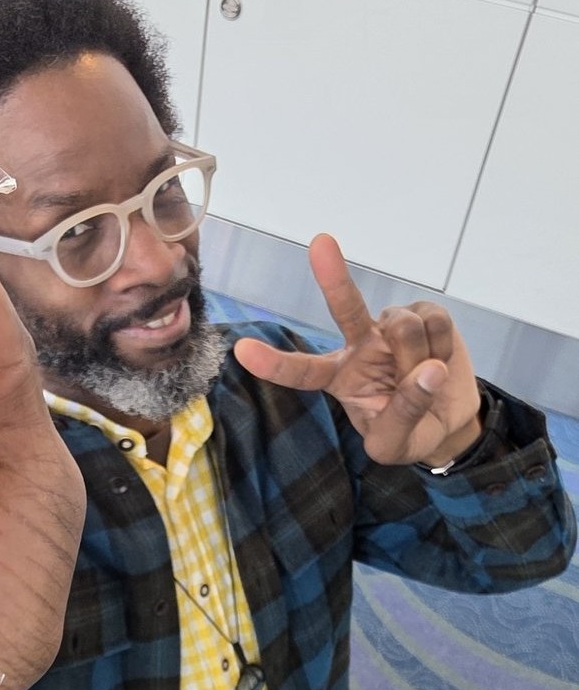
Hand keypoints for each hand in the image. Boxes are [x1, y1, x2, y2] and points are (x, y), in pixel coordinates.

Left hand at [232, 233, 481, 466]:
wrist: (448, 422)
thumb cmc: (410, 433)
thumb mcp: (396, 445)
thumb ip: (404, 416)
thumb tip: (430, 371)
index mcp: (338, 378)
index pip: (301, 372)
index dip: (273, 364)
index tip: (242, 350)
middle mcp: (359, 345)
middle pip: (343, 309)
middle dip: (333, 277)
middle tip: (320, 243)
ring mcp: (391, 326)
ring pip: (403, 327)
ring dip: (421, 356)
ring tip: (426, 375)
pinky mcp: (424, 313)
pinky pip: (434, 321)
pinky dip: (444, 345)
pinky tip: (441, 356)